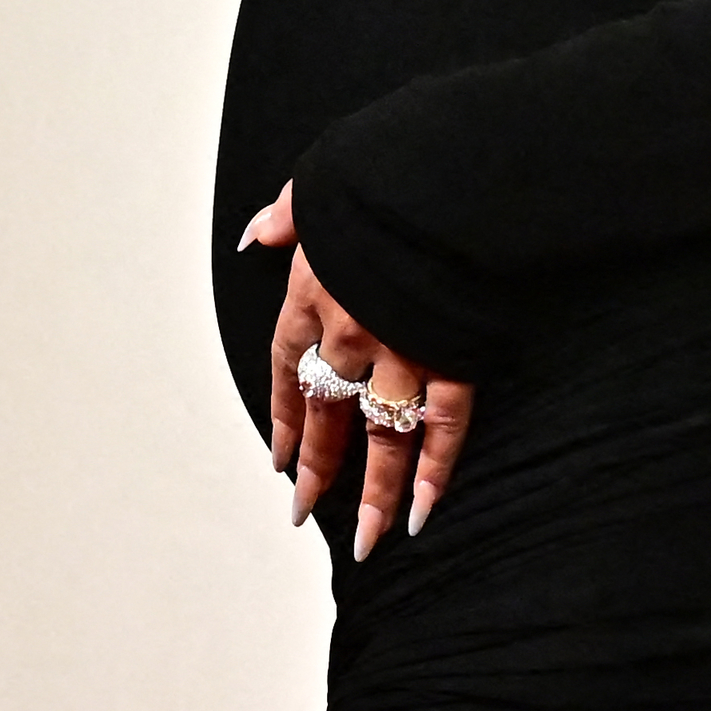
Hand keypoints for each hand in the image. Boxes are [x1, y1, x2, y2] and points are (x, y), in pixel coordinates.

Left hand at [239, 181, 477, 561]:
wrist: (446, 169)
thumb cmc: (382, 172)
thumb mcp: (318, 185)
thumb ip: (287, 215)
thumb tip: (257, 234)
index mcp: (312, 291)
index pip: (287, 369)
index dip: (282, 418)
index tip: (277, 459)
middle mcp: (350, 332)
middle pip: (328, 414)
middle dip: (316, 468)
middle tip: (304, 512)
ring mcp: (403, 349)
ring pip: (382, 435)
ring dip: (373, 492)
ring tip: (366, 541)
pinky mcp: (453, 355)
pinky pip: (443, 425)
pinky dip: (435, 470)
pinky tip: (423, 510)